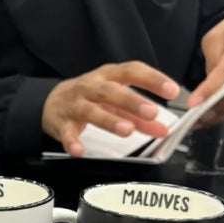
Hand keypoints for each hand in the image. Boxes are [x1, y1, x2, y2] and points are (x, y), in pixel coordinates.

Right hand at [42, 61, 180, 156]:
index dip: (152, 79)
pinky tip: (79, 150)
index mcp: (108, 76)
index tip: (172, 90)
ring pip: (90, 110)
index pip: (132, 71)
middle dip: (132, 101)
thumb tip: (163, 129)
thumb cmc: (89, 98)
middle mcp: (91, 87)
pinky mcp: (61, 122)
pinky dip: (72, 141)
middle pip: (110, 91)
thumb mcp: (115, 101)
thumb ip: (139, 115)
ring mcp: (74, 104)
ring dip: (109, 120)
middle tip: (152, 113)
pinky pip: (66, 132)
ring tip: (127, 131)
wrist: (51, 102)